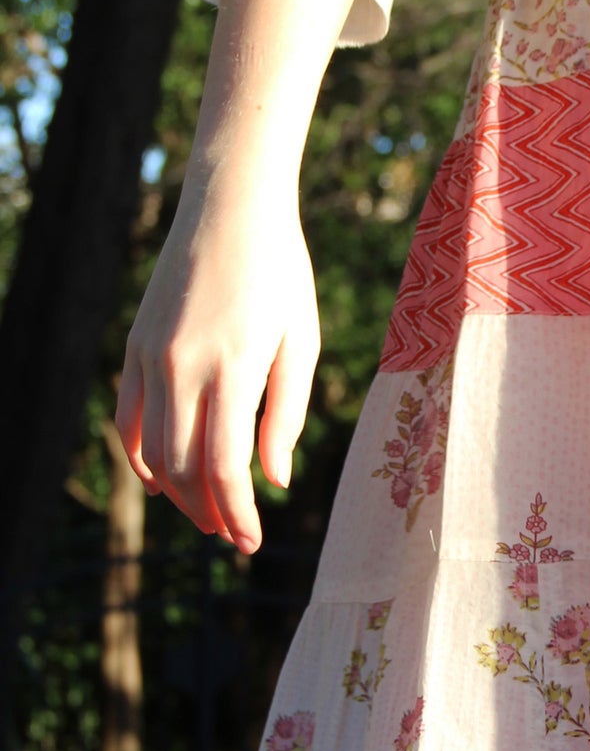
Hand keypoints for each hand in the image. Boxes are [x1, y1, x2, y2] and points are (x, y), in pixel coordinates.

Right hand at [116, 185, 319, 554]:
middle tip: (234, 536)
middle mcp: (182, 367)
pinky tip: (165, 479)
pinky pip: (128, 418)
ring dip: (177, 492)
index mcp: (232, 367)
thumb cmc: (282, 273)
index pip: (225, 467)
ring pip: (151, 450)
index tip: (251, 542)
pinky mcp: (135, 347)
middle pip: (183, 468)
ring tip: (208, 512)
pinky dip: (142, 457)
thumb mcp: (301, 341)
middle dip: (208, 512)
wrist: (230, 208)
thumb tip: (275, 480)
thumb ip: (286, 414)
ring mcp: (150, 357)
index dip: (237, 514)